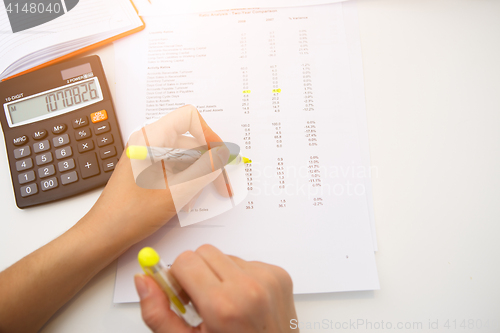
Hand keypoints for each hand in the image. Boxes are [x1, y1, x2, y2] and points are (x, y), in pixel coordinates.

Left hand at [81, 105, 228, 249]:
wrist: (105, 234)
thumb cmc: (129, 214)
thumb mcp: (176, 192)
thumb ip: (204, 171)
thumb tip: (222, 156)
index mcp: (150, 139)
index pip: (188, 118)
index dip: (208, 134)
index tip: (218, 155)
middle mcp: (149, 142)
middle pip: (190, 140)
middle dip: (208, 161)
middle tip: (221, 183)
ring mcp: (148, 156)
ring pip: (185, 156)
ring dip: (198, 174)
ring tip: (200, 196)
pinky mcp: (149, 169)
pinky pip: (176, 167)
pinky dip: (187, 180)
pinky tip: (188, 199)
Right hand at [135, 245, 297, 332]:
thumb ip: (158, 314)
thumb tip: (143, 280)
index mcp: (223, 306)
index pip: (185, 261)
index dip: (177, 277)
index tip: (181, 295)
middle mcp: (249, 287)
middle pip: (204, 252)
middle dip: (196, 273)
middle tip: (201, 301)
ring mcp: (267, 279)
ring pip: (225, 256)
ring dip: (218, 275)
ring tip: (226, 306)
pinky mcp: (280, 275)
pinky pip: (246, 262)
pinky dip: (239, 278)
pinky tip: (242, 302)